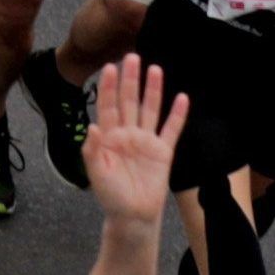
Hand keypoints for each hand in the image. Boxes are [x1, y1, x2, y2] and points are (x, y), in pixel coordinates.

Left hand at [79, 49, 186, 218]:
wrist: (133, 216)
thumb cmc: (111, 196)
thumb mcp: (96, 174)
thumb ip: (92, 150)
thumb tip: (92, 126)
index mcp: (109, 137)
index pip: (108, 106)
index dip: (109, 88)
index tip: (110, 68)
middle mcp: (128, 134)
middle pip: (129, 102)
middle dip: (130, 80)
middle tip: (132, 57)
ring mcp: (146, 141)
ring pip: (150, 110)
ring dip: (153, 90)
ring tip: (155, 69)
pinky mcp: (163, 152)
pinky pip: (171, 129)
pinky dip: (177, 114)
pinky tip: (182, 97)